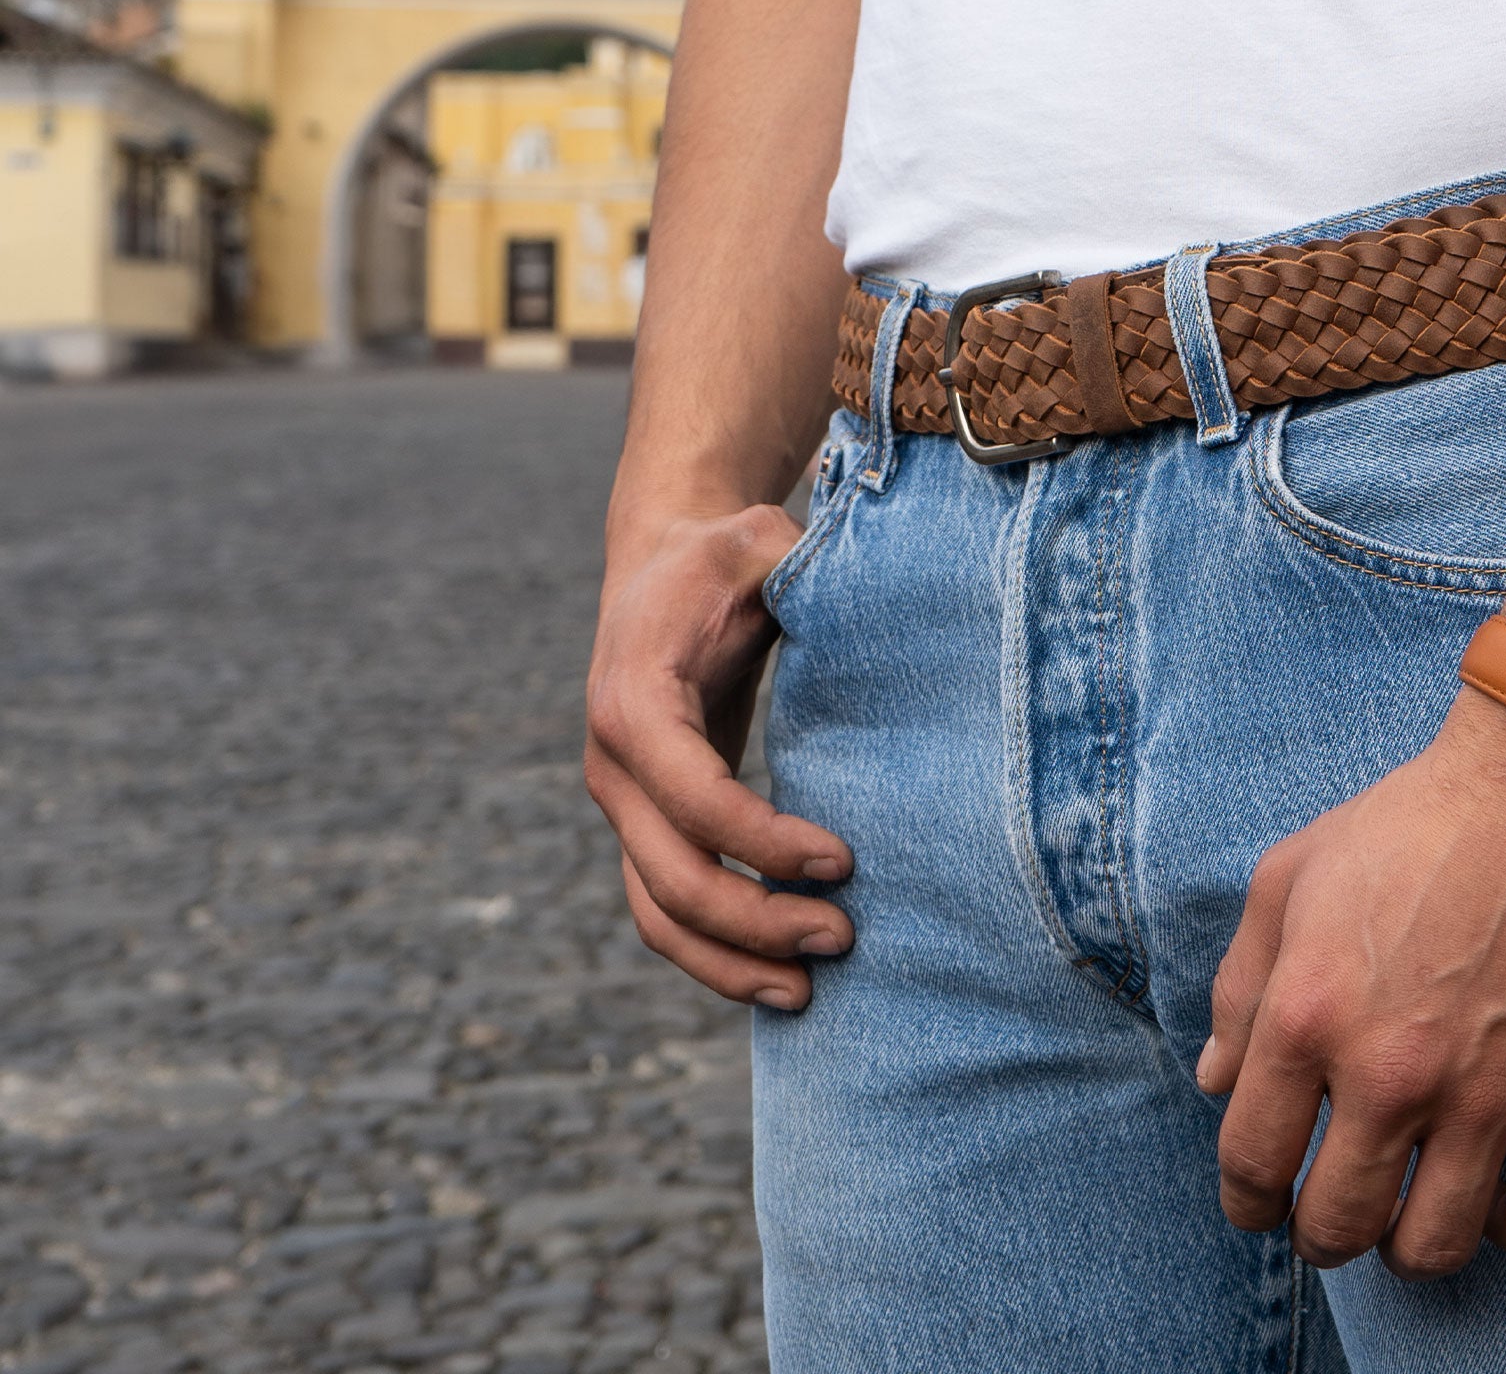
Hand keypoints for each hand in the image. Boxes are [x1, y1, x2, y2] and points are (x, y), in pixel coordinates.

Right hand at [584, 506, 854, 1009]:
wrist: (662, 565)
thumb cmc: (723, 557)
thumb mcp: (760, 543)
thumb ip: (798, 566)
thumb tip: (861, 594)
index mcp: (636, 702)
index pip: (694, 799)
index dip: (764, 843)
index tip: (843, 862)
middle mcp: (614, 764)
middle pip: (672, 878)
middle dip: (756, 920)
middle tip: (844, 937)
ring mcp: (622, 803)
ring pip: (658, 915)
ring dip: (730, 962)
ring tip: (811, 992)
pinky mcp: (644, 824)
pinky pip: (663, 910)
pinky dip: (712, 955)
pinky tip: (778, 978)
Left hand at [1198, 689, 1505, 1278]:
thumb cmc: (1407, 824)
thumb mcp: (1288, 878)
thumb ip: (1239, 988)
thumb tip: (1215, 1082)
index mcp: (1308, 1011)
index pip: (1252, 1158)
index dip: (1245, 1198)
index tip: (1256, 1202)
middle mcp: (1392, 1067)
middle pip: (1338, 1222)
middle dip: (1318, 1233)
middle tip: (1325, 1217)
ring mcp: (1491, 1090)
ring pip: (1436, 1244)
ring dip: (1406, 1246)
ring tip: (1401, 1216)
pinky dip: (1505, 1228)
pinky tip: (1487, 1194)